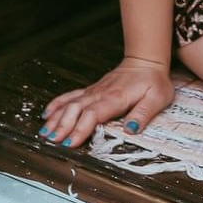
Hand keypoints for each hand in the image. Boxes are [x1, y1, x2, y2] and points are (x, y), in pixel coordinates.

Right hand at [38, 56, 174, 148]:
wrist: (147, 60)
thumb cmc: (153, 80)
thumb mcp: (157, 97)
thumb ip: (144, 113)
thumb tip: (132, 129)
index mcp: (116, 97)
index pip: (94, 113)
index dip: (81, 127)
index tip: (70, 142)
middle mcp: (101, 93)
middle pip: (77, 109)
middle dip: (63, 125)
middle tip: (51, 140)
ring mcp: (95, 90)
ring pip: (71, 103)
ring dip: (57, 117)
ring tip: (44, 132)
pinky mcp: (92, 89)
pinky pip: (72, 95)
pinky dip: (58, 104)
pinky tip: (46, 113)